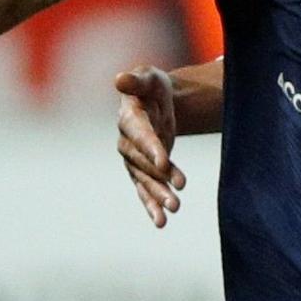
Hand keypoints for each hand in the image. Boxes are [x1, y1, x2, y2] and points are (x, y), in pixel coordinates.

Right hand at [115, 67, 184, 227]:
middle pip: (143, 162)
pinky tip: (161, 222)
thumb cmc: (153, 87)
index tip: (164, 162)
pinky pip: (143, 190)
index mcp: (129, 117)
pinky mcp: (140, 171)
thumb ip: (137, 80)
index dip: (151, 148)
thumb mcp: (149, 78)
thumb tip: (119, 79)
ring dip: (159, 195)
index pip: (140, 134)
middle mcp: (126, 141)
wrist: (154, 102)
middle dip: (161, 177)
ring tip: (175, 208)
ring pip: (144, 180)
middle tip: (180, 190)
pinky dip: (152, 206)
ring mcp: (132, 159)